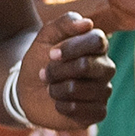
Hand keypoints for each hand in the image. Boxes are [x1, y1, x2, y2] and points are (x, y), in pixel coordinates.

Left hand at [21, 9, 112, 130]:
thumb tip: (88, 23)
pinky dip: (62, 106)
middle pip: (86, 66)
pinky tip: (59, 103)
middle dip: (58, 70)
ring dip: (56, 89)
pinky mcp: (99, 112)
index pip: (97, 40)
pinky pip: (80, 109)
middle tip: (45, 74)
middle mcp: (105, 67)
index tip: (50, 54)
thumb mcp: (46, 36)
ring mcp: (104, 90)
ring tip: (51, 89)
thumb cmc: (41, 60)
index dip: (71, 48)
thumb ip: (65, 23)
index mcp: (97, 46)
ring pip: (79, 89)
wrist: (28, 90)